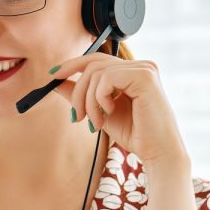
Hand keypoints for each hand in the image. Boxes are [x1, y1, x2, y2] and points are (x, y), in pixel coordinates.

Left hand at [49, 54, 189, 170]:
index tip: (53, 76)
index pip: (96, 59)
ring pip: (96, 72)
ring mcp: (144, 69)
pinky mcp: (145, 76)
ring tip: (95, 122)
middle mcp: (140, 66)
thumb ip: (81, 95)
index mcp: (131, 71)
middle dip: (78, 91)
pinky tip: (110, 112)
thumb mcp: (99, 111)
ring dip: (88, 101)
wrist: (156, 151)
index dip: (72, 65)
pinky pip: (107, 78)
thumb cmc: (134, 133)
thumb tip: (56, 81)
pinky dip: (100, 98)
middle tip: (77, 117)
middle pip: (92, 64)